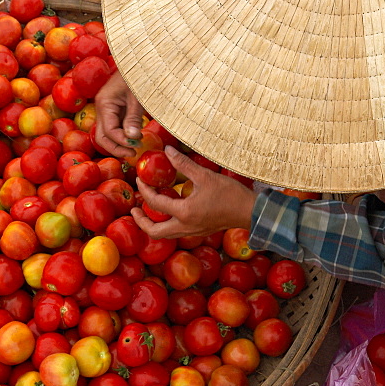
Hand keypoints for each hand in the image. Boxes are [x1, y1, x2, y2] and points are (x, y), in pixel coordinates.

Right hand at [94, 72, 143, 157]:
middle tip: (133, 153)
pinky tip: (134, 138)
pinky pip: (114, 128)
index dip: (121, 141)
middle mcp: (101, 108)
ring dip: (118, 144)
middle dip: (116, 147)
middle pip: (102, 136)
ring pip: (106, 134)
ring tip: (135, 147)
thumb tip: (132, 138)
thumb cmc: (138, 76)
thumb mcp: (137, 98)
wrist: (139, 61)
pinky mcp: (113, 110)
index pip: (108, 131)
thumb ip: (133, 118)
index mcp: (104, 103)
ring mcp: (106, 110)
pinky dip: (122, 136)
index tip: (136, 145)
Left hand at [131, 146, 256, 239]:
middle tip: (134, 208)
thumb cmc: (230, 194)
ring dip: (153, 223)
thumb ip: (184, 165)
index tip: (139, 180)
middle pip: (154, 231)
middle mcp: (185, 226)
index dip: (144, 190)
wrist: (250, 212)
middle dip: (141, 221)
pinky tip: (169, 210)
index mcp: (184, 213)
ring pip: (165, 234)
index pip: (155, 202)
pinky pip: (176, 231)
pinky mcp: (199, 231)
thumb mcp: (205, 176)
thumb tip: (168, 151)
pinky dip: (166, 223)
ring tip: (148, 209)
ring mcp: (192, 232)